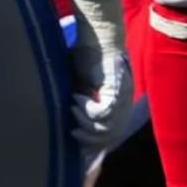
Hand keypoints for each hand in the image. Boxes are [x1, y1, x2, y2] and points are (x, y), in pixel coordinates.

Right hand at [69, 0, 134, 150]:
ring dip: (85, 123)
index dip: (94, 146)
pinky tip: (78, 98)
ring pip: (105, 129)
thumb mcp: (79, 85)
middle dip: (88, 139)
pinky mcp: (118, 91)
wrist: (98, 37)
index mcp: (118, 105)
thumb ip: (77, 103)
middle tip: (71, 131)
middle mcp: (124, 105)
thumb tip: (63, 124)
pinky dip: (87, 110)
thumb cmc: (87, 57)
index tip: (77, 150)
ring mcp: (123, 99)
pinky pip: (102, 114)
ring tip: (72, 108)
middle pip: (109, 138)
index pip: (110, 137)